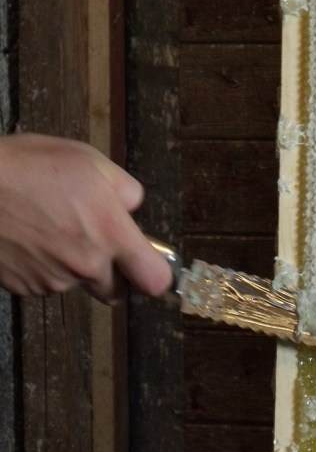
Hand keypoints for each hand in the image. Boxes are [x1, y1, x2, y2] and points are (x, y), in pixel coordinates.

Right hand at [0, 133, 172, 303]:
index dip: (156, 274)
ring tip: (51, 226)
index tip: (150, 263)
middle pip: (117, 290)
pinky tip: (31, 236)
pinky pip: (47, 282)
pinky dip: (45, 266)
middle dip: (114, 273)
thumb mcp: (89, 161)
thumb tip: (131, 208)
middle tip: (97, 242)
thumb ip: (124, 190)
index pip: (155, 281)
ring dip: (74, 265)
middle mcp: (86, 265)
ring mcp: (53, 280)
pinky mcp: (24, 288)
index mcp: (110, 234)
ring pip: (78, 283)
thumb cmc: (27, 167)